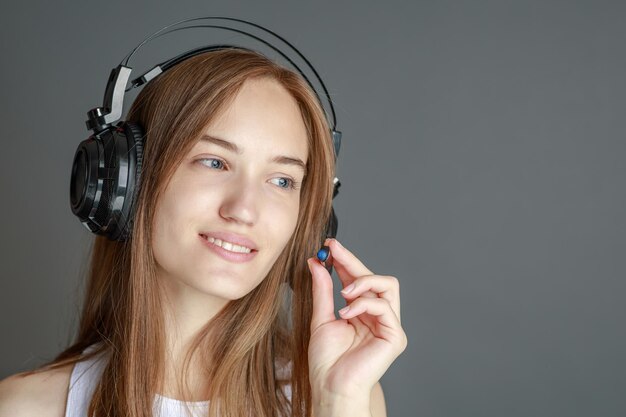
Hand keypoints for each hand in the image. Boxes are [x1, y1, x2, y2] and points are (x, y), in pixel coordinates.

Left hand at [307, 238, 407, 401]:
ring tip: (344, 291)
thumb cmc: (326, 361)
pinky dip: (363, 304)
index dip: (346, 261)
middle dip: (353, 261)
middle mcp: (378, 316)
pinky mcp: (395, 335)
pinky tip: (346, 313)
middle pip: (375, 277)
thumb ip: (322, 290)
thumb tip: (317, 263)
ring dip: (363, 281)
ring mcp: (389, 325)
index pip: (358, 279)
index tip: (329, 246)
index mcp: (361, 312)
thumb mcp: (321, 318)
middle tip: (333, 250)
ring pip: (388, 285)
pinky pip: (384, 307)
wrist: (330, 387)